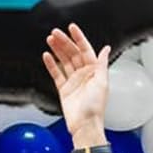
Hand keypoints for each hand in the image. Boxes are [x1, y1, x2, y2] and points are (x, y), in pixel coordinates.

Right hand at [42, 24, 109, 143]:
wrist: (84, 125)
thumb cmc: (95, 107)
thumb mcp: (102, 83)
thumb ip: (102, 64)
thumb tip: (106, 49)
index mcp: (95, 72)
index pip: (86, 51)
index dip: (79, 38)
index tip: (72, 28)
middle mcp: (85, 75)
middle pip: (73, 54)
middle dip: (65, 42)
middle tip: (55, 32)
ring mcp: (74, 81)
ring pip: (64, 61)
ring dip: (57, 50)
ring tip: (50, 39)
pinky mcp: (64, 89)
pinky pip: (56, 73)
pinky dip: (51, 64)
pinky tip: (46, 55)